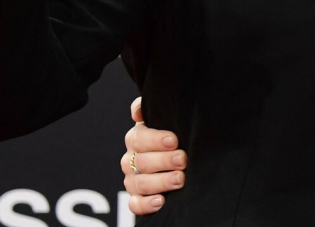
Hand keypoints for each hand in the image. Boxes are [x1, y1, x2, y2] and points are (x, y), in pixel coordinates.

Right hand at [122, 97, 187, 215]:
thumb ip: (150, 109)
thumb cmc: (170, 134)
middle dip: (164, 161)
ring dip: (160, 182)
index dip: (155, 139)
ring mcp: (132, 180)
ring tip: (180, 180)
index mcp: (136, 138)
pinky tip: (161, 201)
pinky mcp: (136, 198)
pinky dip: (146, 204)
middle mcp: (131, 160)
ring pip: (140, 183)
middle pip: (142, 161)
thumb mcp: (164, 118)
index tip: (174, 141)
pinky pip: (135, 204)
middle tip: (183, 160)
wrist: (175, 156)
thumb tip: (137, 111)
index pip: (139, 138)